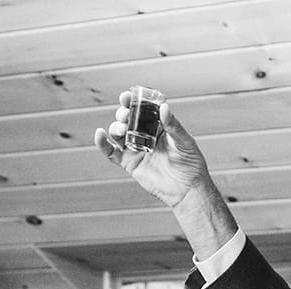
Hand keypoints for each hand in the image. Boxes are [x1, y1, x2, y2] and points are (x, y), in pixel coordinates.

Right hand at [93, 95, 213, 208]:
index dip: (133, 102)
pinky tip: (99, 134)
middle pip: (127, 120)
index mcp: (159, 127)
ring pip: (118, 134)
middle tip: (125, 114)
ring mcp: (136, 149)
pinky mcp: (129, 163)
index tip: (127, 96)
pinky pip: (111, 152)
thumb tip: (164, 106)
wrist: (187, 190)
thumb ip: (173, 125)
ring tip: (122, 128)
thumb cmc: (191, 164)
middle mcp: (145, 136)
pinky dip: (103, 143)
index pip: (142, 110)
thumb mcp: (184, 141)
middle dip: (123, 114)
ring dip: (115, 127)